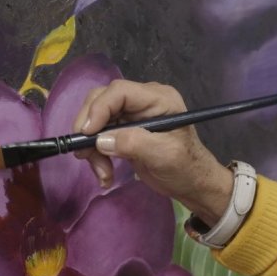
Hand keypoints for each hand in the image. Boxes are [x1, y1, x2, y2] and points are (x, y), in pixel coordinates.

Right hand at [73, 79, 233, 226]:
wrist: (192, 184)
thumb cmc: (186, 168)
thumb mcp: (163, 155)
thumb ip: (134, 143)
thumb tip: (101, 140)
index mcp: (158, 98)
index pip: (120, 91)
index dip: (99, 108)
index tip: (86, 133)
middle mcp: (142, 100)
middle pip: (102, 101)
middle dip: (90, 128)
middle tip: (84, 154)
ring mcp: (131, 114)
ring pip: (96, 120)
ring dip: (92, 148)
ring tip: (103, 173)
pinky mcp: (123, 130)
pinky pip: (99, 135)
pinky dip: (96, 154)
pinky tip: (105, 174)